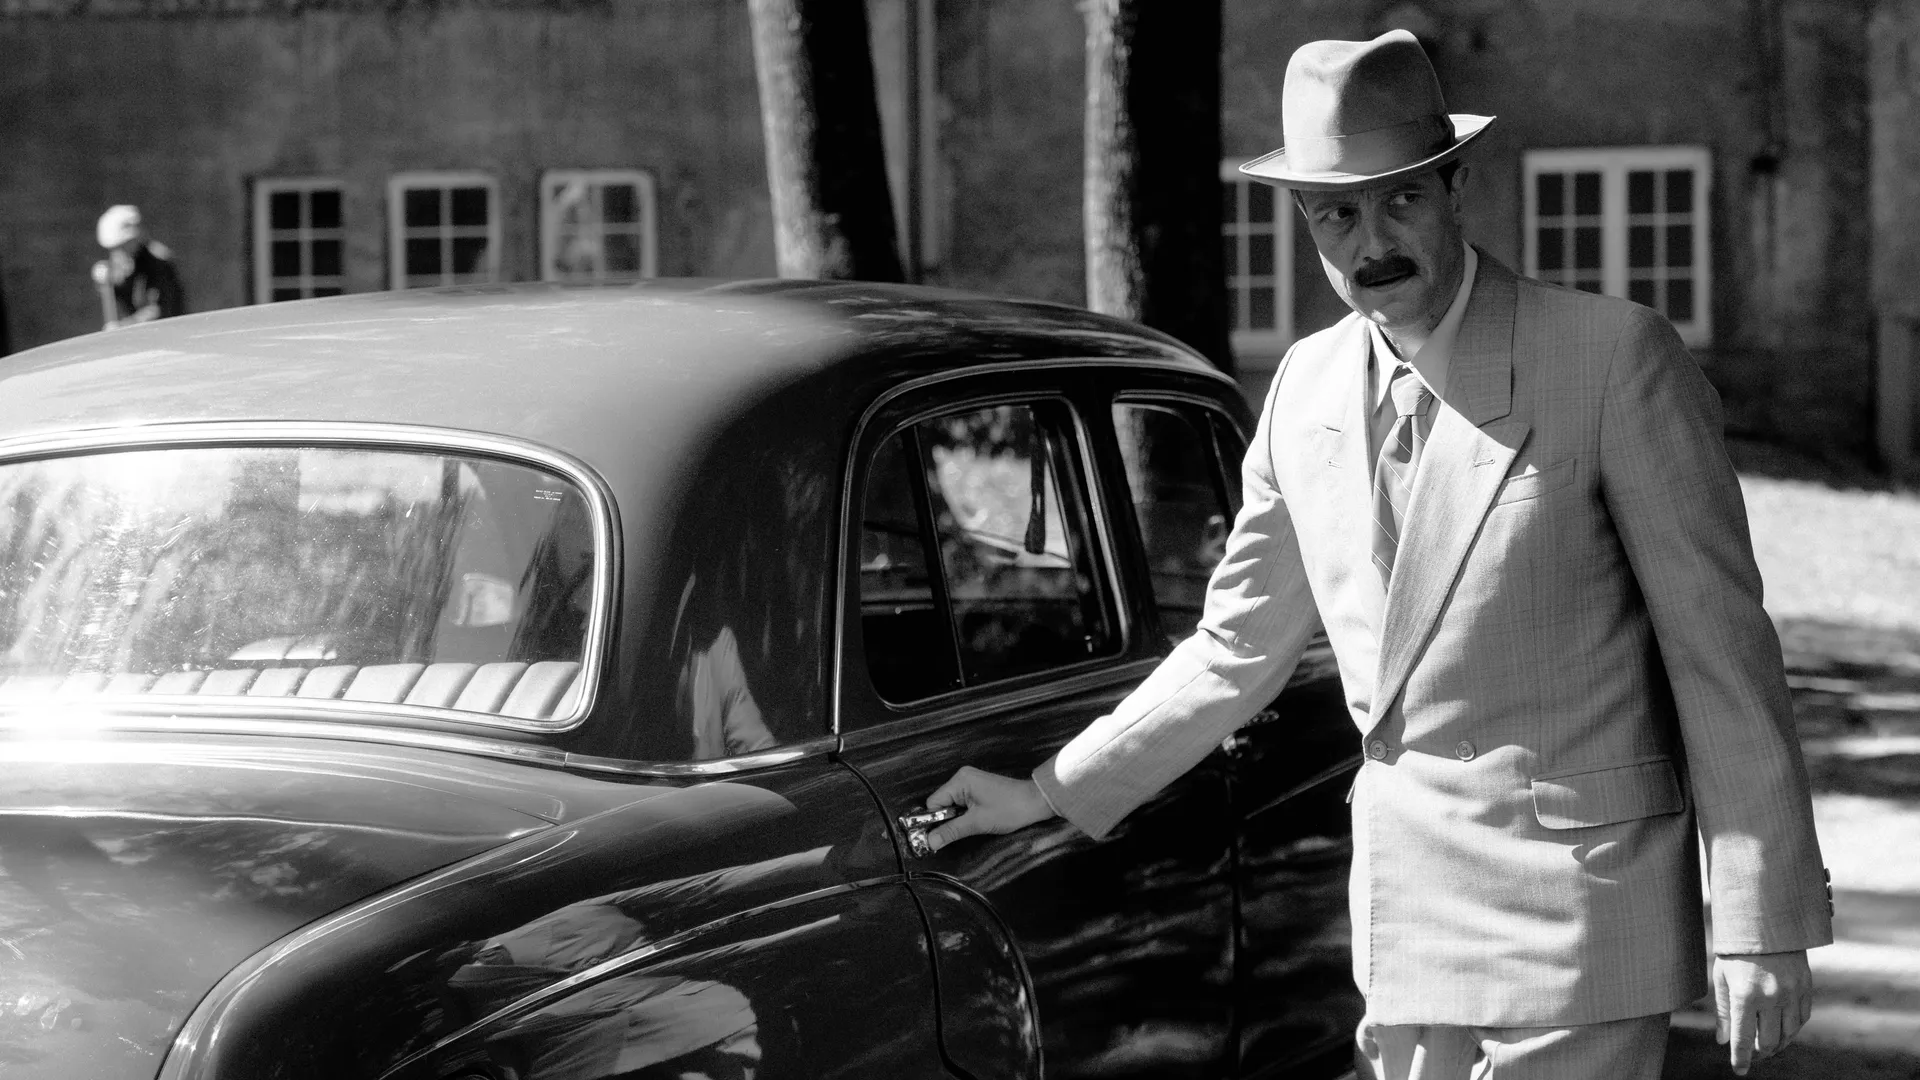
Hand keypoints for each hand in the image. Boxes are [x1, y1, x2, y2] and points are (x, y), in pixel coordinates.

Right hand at [922, 766, 1055, 853]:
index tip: (937, 838)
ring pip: (952, 805)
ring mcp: (971, 782)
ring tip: (972, 826)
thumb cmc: (1009, 810)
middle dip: (946, 820)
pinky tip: (975, 821)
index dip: (934, 821)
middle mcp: (962, 777)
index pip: (934, 803)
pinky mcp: (978, 789)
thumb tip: (929, 842)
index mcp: (960, 781)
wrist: (1037, 802)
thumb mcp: (978, 823)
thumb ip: (951, 831)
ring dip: (957, 819)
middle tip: (958, 833)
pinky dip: (965, 815)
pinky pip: (962, 804)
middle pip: (941, 803)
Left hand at [1714, 950, 1812, 1074]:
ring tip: (1767, 1046)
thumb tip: (1723, 1041)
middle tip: (1753, 1055)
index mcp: (1745, 995)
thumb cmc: (1736, 951)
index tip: (1739, 1070)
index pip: (1743, 1038)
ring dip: (1778, 1044)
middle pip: (1769, 1041)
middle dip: (1760, 1053)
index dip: (1740, 1058)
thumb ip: (1724, 1011)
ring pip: (1789, 1033)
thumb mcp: (1722, 978)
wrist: (1765, 923)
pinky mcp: (1805, 987)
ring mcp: (1791, 993)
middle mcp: (1771, 997)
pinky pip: (1802, 1018)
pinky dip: (1792, 1029)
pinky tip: (1783, 1030)